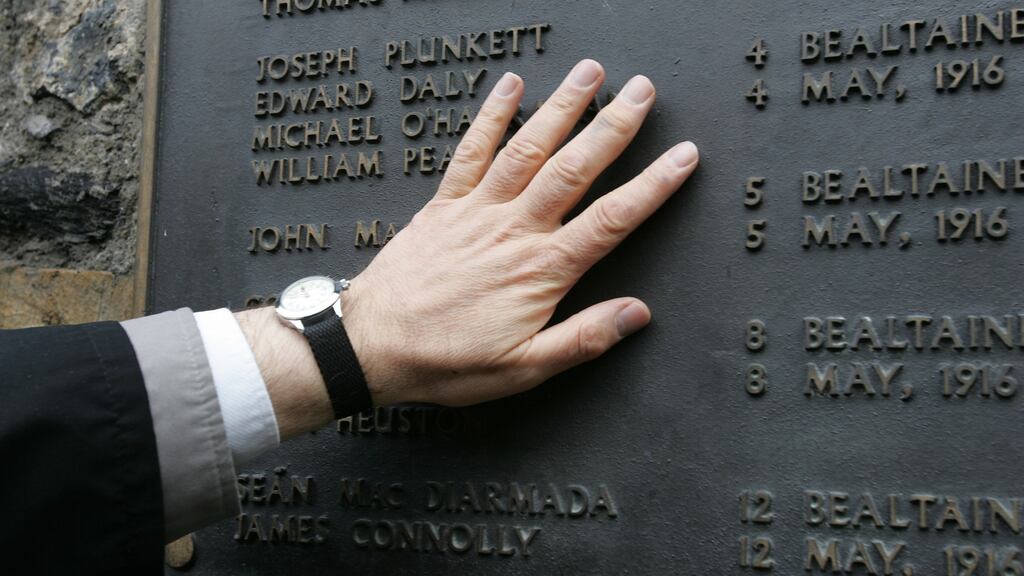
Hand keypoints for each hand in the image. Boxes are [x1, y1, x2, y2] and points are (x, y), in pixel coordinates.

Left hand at [343, 59, 698, 406]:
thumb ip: (583, 339)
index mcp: (541, 271)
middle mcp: (514, 230)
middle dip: (614, 125)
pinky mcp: (445, 204)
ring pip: (528, 148)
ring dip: (562, 107)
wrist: (372, 347)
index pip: (611, 219)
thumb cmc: (447, 362)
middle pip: (575, 168)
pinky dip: (491, 115)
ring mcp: (478, 211)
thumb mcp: (523, 369)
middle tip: (643, 90)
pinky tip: (510, 85)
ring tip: (591, 72)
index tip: (683, 155)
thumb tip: (638, 314)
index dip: (653, 185)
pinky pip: (471, 151)